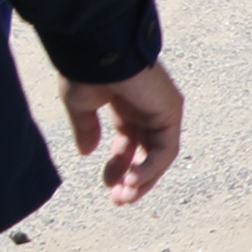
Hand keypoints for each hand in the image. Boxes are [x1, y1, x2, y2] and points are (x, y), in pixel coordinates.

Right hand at [62, 64, 182, 201]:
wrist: (96, 51)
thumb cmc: (84, 70)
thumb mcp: (80, 105)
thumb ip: (86, 129)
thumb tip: (86, 153)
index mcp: (126, 105)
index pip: (130, 142)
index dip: (119, 166)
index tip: (106, 185)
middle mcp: (147, 108)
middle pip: (148, 152)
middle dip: (133, 178)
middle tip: (118, 200)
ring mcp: (162, 109)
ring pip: (160, 155)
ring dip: (143, 179)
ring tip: (125, 198)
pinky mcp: (170, 111)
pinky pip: (166, 148)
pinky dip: (150, 168)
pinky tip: (132, 181)